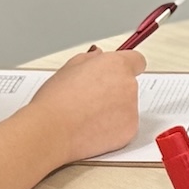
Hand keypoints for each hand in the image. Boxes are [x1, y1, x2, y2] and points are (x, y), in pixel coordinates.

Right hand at [31, 47, 145, 162]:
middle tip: (90, 99)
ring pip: (126, 107)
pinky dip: (113, 129)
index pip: (137, 60)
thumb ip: (90, 59)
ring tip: (87, 115)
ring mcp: (131, 109)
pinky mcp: (129, 131)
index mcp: (116, 65)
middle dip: (114, 91)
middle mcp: (129, 85)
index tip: (117, 73)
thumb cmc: (56, 101)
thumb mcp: (69, 68)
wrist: (52, 131)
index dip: (126, 67)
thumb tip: (97, 57)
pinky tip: (91, 128)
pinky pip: (124, 126)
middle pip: (129, 85)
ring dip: (113, 110)